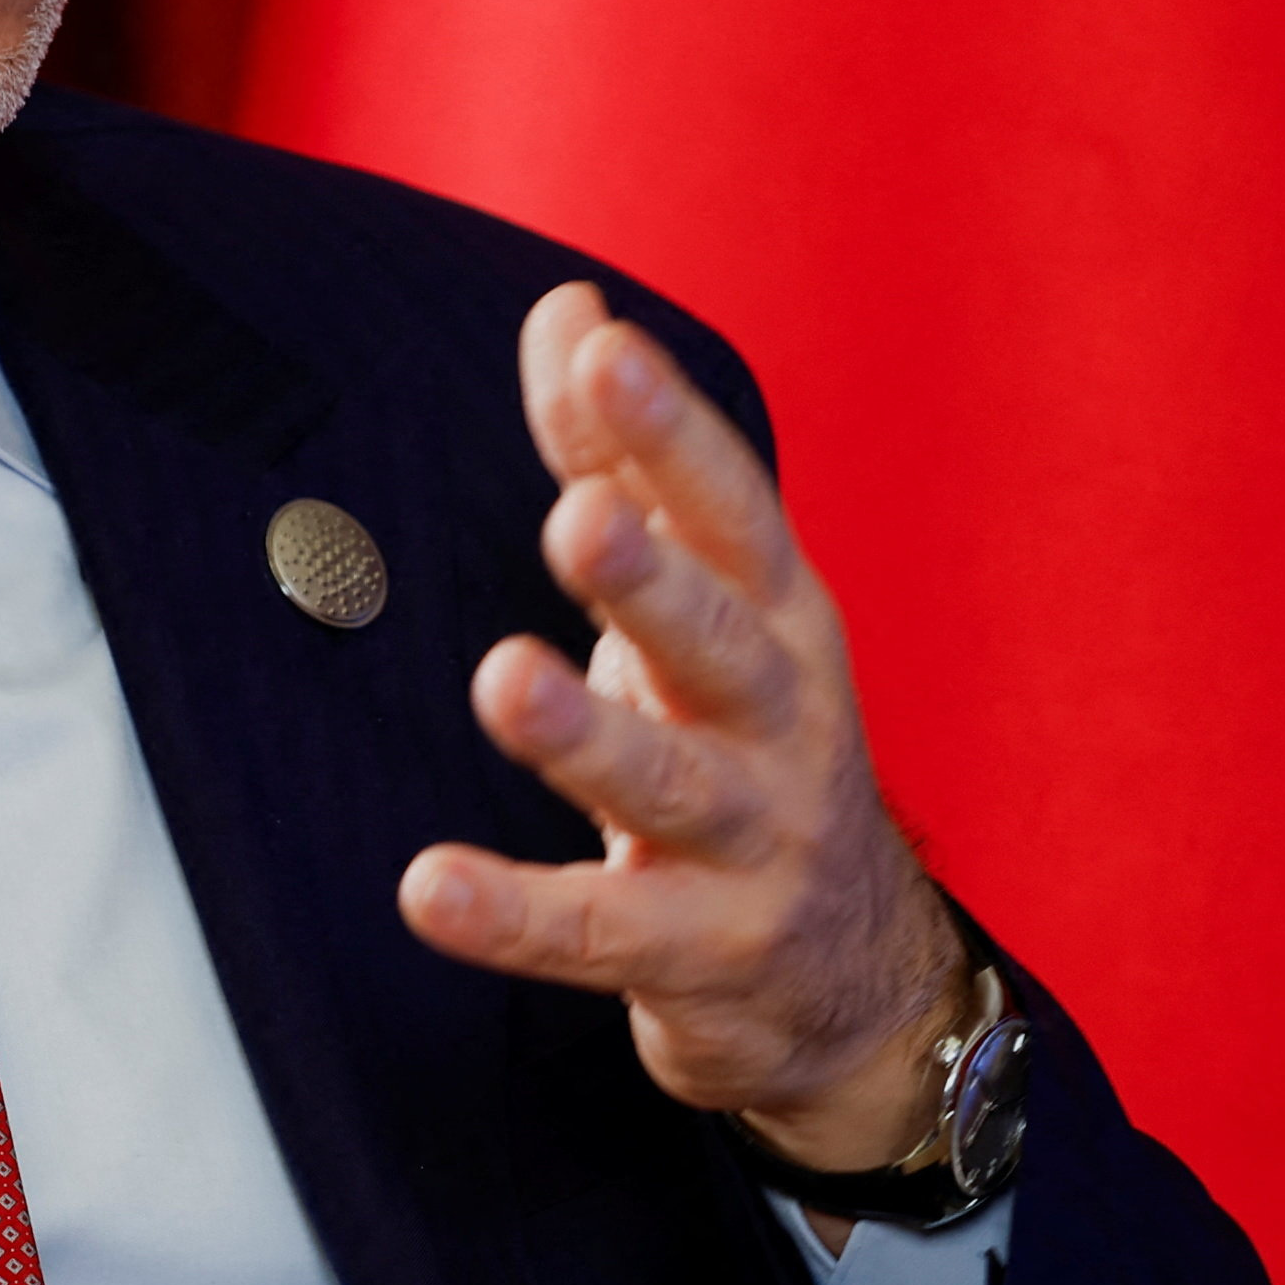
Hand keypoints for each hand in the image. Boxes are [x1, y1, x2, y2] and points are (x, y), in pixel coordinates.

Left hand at [399, 287, 969, 1172]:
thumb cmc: (748, 739)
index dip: (667, 432)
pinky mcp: (703, 954)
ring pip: (668, 785)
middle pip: (719, 639)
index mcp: (780, 614)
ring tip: (504, 681)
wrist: (854, 975)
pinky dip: (516, 913)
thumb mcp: (704, 597)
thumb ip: (620, 458)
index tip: (604, 351)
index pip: (729, 507)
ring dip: (584, 735)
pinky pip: (601, 931)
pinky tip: (430, 885)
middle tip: (578, 521)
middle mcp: (783, 719)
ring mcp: (755, 843)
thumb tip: (568, 309)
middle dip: (653, 579)